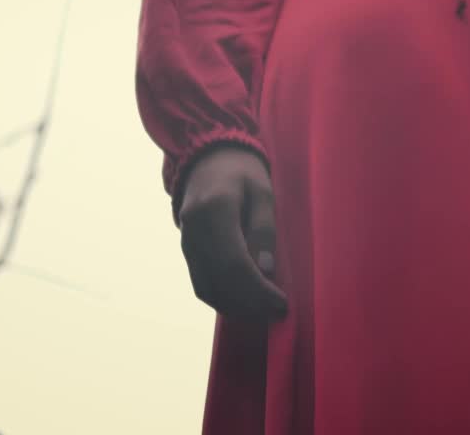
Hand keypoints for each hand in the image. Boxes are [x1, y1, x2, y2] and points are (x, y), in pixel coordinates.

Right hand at [178, 147, 287, 320]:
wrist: (207, 157)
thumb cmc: (242, 173)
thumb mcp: (263, 192)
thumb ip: (263, 230)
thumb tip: (266, 271)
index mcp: (215, 211)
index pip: (235, 264)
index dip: (259, 291)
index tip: (282, 304)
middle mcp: (195, 230)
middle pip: (220, 282)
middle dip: (251, 305)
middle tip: (278, 313)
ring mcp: (187, 242)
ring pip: (207, 289)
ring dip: (236, 307)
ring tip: (264, 312)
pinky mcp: (187, 250)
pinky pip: (201, 283)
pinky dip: (222, 298)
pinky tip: (245, 302)